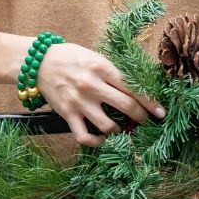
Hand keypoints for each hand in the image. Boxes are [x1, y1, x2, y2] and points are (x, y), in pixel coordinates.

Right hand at [37, 42, 165, 147]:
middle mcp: (92, 85)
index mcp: (102, 68)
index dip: (150, 101)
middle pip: (127, 106)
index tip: (160, 112)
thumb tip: (136, 85)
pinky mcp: (67, 114)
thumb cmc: (70, 56)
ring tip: (123, 130)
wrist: (38, 61)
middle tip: (148, 122)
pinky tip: (102, 140)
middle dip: (142, 117)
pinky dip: (96, 142)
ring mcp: (80, 102)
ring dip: (121, 131)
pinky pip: (85, 136)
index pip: (133, 87)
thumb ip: (112, 71)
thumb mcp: (94, 56)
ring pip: (109, 126)